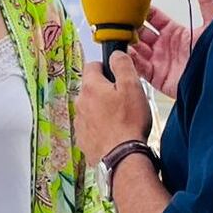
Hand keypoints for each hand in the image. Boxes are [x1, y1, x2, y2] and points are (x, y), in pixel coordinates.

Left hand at [76, 49, 151, 168]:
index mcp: (90, 87)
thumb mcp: (132, 86)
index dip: (106, 68)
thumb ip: (122, 65)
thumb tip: (116, 54)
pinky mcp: (83, 139)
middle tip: (124, 100)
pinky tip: (115, 132)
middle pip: (92, 88)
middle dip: (106, 90)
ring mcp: (80, 122)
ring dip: (102, 109)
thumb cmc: (128, 124)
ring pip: (91, 107)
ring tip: (121, 119)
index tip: (117, 75)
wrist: (122, 157)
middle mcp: (80, 103)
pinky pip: (91, 126)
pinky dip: (100, 126)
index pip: (92, 65)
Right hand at [128, 0, 212, 98]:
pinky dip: (129, 60)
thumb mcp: (210, 27)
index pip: (154, 17)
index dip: (144, 11)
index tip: (133, 4)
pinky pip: (137, 67)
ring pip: (136, 48)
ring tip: (118, 36)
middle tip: (121, 21)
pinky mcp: (156, 76)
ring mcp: (159, 61)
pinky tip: (124, 53)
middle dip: (131, 26)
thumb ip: (206, 5)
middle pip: (141, 32)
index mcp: (175, 33)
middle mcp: (165, 46)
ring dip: (127, 43)